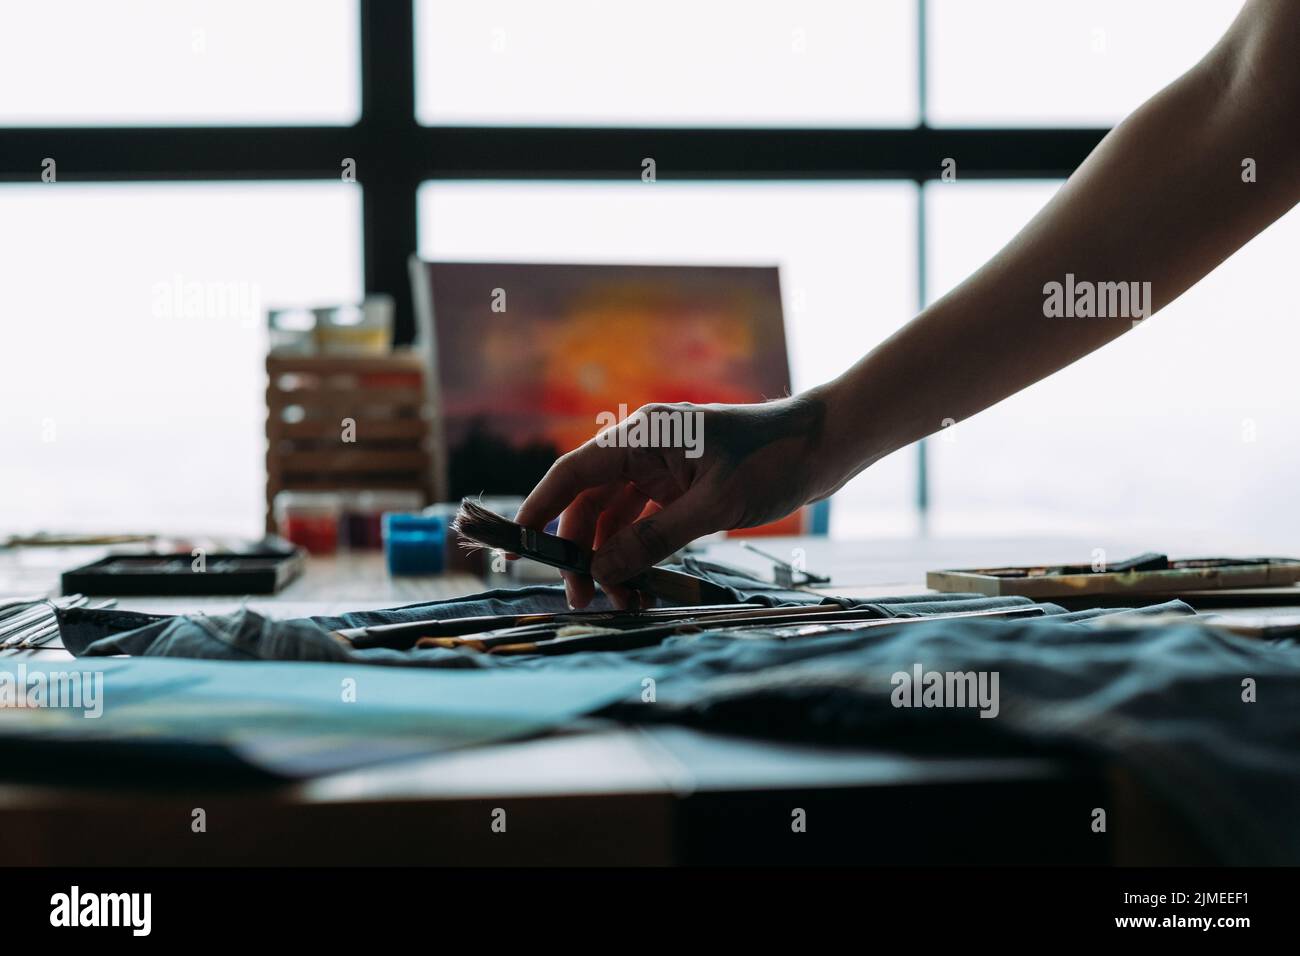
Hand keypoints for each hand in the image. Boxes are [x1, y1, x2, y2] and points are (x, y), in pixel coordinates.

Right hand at [515, 394, 836, 608]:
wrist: (826, 445)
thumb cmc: (774, 461)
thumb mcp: (714, 506)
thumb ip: (655, 538)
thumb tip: (601, 571)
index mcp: (645, 435)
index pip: (573, 472)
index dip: (540, 509)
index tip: (516, 545)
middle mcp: (645, 448)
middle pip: (590, 503)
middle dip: (581, 551)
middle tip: (583, 600)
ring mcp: (664, 468)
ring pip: (617, 518)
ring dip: (613, 559)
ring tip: (622, 604)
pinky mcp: (682, 486)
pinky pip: (645, 523)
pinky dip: (640, 554)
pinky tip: (643, 586)